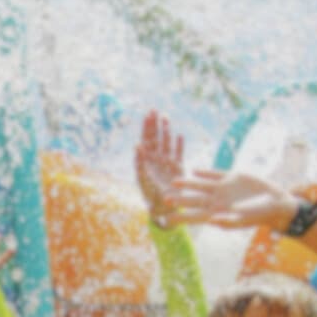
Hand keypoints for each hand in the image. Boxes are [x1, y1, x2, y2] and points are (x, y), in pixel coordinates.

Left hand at [135, 112, 186, 227]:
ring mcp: (167, 162)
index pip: (146, 140)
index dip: (147, 127)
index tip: (148, 115)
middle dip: (155, 125)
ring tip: (166, 118)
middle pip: (155, 138)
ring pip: (167, 143)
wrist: (164, 206)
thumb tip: (137, 145)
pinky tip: (179, 136)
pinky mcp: (178, 167)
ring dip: (166, 131)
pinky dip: (179, 145)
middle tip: (155, 111)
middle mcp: (156, 159)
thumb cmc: (150, 194)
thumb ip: (140, 162)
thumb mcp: (143, 178)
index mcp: (147, 160)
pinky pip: (178, 153)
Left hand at [164, 170, 299, 232]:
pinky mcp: (232, 178)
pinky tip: (195, 170)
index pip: (195, 217)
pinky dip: (205, 172)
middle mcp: (218, 201)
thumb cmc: (259, 215)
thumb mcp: (244, 218)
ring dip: (188, 183)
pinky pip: (215, 174)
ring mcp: (224, 189)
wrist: (275, 202)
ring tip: (174, 181)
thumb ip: (227, 220)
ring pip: (201, 186)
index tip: (167, 220)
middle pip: (194, 200)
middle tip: (164, 198)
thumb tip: (212, 220)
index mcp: (218, 213)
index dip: (181, 218)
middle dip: (180, 199)